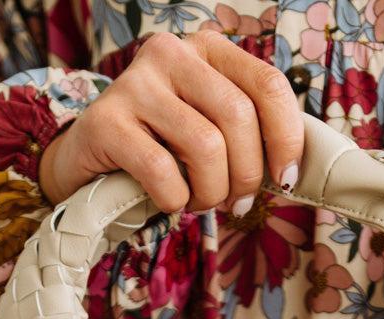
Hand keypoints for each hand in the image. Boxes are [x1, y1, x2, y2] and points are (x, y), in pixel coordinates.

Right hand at [38, 29, 303, 216]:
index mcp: (207, 50)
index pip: (268, 84)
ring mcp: (135, 83)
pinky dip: (176, 200)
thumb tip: (294, 172)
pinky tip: (171, 202)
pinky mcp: (105, 121)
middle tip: (235, 203)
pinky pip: (163, 172)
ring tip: (200, 203)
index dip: (286, 139)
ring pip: (205, 146)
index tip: (284, 180)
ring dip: (211, 193)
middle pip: (238, 116)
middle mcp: (171, 53)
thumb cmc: (163, 152)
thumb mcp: (211, 132)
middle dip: (246, 175)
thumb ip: (250, 136)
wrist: (90, 165)